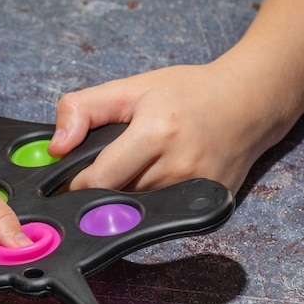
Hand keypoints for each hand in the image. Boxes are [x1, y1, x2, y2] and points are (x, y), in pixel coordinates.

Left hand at [48, 62, 288, 194]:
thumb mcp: (131, 88)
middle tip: (106, 172)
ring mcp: (196, 191)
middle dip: (102, 191)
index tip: (70, 181)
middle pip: (117, 200)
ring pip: (139, 211)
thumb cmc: (188, 94)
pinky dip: (152, 204)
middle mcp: (178, 168)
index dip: (76, 185)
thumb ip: (83, 110)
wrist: (249, 103)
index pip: (97, 182)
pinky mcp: (210, 206)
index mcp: (155, 133)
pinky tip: (160, 181)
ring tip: (138, 170)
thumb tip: (55, 149)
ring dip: (128, 199)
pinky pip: (164, 215)